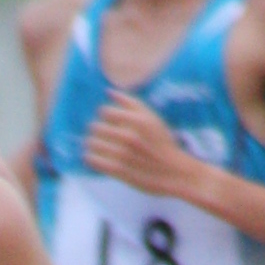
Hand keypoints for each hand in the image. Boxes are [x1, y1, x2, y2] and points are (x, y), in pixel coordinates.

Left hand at [81, 99, 224, 208]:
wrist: (174, 172)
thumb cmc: (162, 143)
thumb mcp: (152, 118)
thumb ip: (131, 103)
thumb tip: (109, 91)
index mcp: (138, 120)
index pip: (105, 111)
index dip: (104, 115)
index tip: (109, 121)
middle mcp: (130, 136)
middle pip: (96, 127)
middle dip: (96, 130)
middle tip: (99, 134)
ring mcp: (123, 155)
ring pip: (92, 144)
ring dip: (91, 144)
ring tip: (95, 146)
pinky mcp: (118, 171)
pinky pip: (94, 161)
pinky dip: (90, 158)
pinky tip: (94, 158)